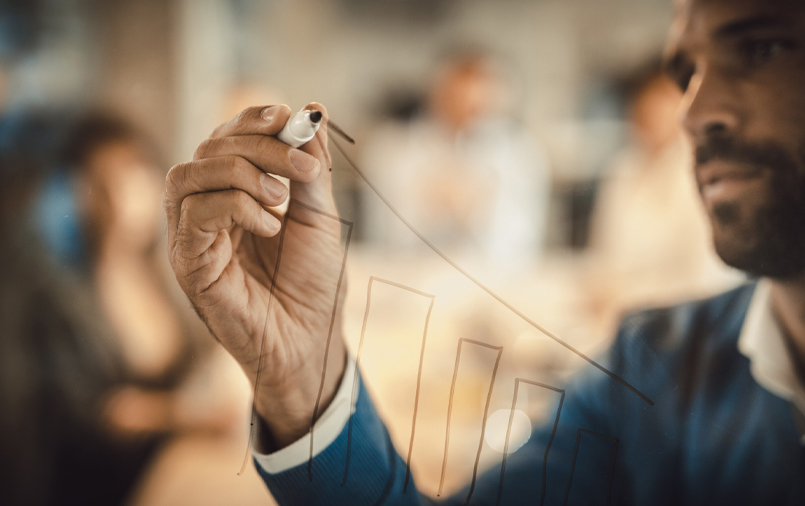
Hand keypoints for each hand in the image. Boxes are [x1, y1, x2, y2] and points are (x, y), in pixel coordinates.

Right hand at [164, 104, 346, 448]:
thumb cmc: (313, 285)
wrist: (310, 343)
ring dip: (242, 173)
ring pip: (189, 173)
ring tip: (281, 200)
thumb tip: (313, 111)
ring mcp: (193, 237)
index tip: (289, 117)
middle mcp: (207, 210)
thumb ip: (312, 169)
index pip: (228, 138)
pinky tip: (269, 226)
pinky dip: (235, 206)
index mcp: (236, 195)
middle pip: (209, 149)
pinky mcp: (188, 263)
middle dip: (259, 146)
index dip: (253, 120)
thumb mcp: (320, 217)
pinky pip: (193, 212)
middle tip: (302, 169)